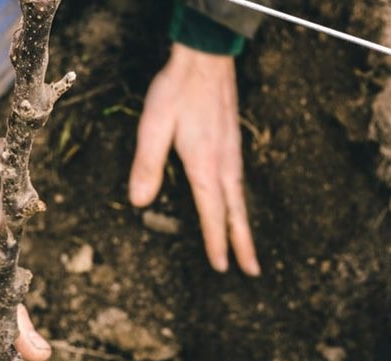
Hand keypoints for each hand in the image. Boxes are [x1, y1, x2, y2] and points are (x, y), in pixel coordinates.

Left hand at [129, 43, 259, 275]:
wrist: (205, 58)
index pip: (213, 213)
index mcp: (205, 165)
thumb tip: (139, 202)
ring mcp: (232, 153)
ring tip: (247, 247)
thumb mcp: (153, 126)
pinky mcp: (232, 143)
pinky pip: (239, 182)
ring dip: (244, 226)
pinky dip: (240, 203)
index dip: (216, 241)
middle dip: (243, 243)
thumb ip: (147, 165)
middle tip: (251, 271)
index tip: (223, 266)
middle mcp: (224, 163)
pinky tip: (235, 205)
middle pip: (236, 212)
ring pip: (240, 198)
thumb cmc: (177, 91)